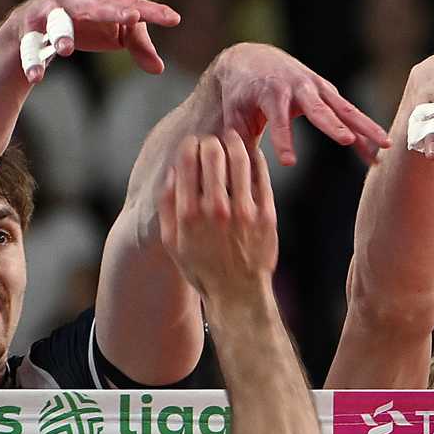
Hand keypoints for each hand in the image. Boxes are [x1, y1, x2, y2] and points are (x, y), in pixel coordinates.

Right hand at [13, 0, 180, 80]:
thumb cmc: (85, 25)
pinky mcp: (27, 30)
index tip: (174, 19)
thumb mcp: (115, 33)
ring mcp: (49, 13)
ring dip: (61, 35)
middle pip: (94, 5)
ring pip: (56, 23)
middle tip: (133, 18)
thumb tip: (159, 68)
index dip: (151, 11)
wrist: (33, 26)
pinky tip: (37, 78)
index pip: (130, 4)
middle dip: (111, 11)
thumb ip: (138, 46)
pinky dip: (32, 62)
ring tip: (66, 50)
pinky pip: (30, 47)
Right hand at [158, 134, 278, 301]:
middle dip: (211, 141)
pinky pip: (262, 176)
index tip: (193, 144)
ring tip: (233, 139)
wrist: (237, 294)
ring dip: (235, 142)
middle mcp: (216, 209)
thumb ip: (167, 205)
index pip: (188, 159)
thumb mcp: (172, 242)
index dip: (190, 144)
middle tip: (213, 142)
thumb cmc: (202, 268)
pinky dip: (256, 159)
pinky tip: (252, 154)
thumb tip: (171, 172)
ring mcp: (244, 211)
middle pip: (213, 153)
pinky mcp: (266, 215)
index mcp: (189, 213)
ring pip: (240, 158)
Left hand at [205, 42, 391, 167]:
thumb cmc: (240, 93)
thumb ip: (236, 140)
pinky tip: (379, 151)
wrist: (252, 58)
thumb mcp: (232, 114)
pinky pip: (349, 114)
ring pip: (344, 109)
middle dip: (333, 125)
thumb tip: (235, 171)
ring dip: (364, 128)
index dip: (284, 140)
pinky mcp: (327, 93)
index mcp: (271, 92)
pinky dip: (364, 131)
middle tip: (347, 141)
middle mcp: (298, 87)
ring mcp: (317, 88)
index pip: (278, 119)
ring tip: (384, 147)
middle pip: (318, 109)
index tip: (288, 162)